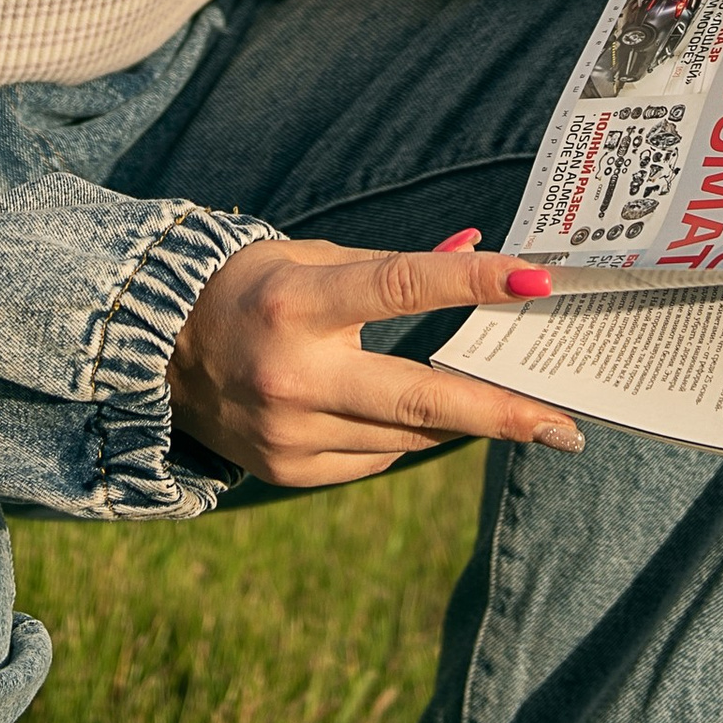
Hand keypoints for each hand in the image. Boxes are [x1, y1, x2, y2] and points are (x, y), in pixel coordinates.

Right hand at [167, 236, 583, 488]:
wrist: (157, 351)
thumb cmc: (252, 289)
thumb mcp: (314, 260)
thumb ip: (393, 268)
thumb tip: (480, 251)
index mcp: (298, 303)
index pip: (401, 288)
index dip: (473, 281)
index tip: (537, 281)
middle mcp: (292, 374)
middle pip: (420, 399)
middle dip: (500, 413)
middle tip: (564, 426)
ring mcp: (288, 432)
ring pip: (405, 436)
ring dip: (455, 421)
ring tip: (497, 411)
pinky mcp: (287, 471)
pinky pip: (372, 459)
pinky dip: (400, 437)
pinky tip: (404, 419)